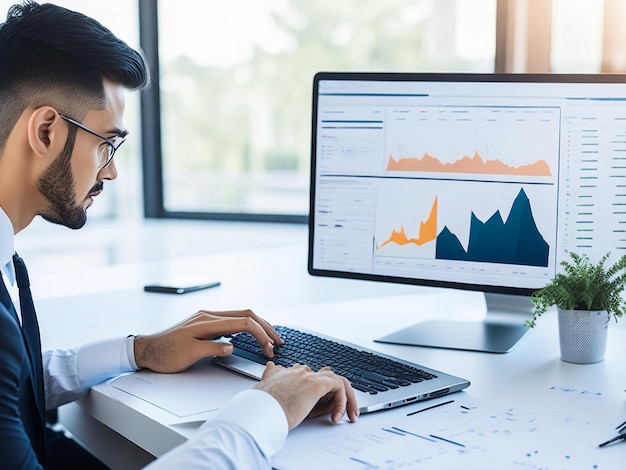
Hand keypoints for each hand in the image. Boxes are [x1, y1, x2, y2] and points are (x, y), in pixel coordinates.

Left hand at [133, 309, 283, 372]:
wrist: (146, 350)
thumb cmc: (164, 354)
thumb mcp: (189, 354)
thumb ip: (212, 348)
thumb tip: (232, 347)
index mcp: (207, 321)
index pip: (242, 322)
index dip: (259, 334)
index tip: (268, 347)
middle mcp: (209, 315)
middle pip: (246, 315)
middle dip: (265, 327)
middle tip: (277, 341)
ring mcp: (207, 318)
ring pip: (241, 316)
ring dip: (257, 326)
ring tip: (269, 338)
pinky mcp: (205, 323)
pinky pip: (232, 321)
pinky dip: (247, 327)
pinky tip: (251, 335)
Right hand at [253, 362, 358, 429]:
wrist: (257, 414)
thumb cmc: (258, 410)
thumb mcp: (263, 398)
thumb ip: (269, 387)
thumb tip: (270, 378)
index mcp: (282, 375)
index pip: (305, 374)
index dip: (314, 393)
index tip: (315, 409)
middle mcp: (295, 372)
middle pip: (322, 376)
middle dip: (331, 395)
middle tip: (335, 412)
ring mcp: (305, 375)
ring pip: (334, 379)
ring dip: (343, 397)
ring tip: (347, 414)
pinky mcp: (316, 383)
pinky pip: (339, 386)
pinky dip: (341, 402)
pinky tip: (335, 416)